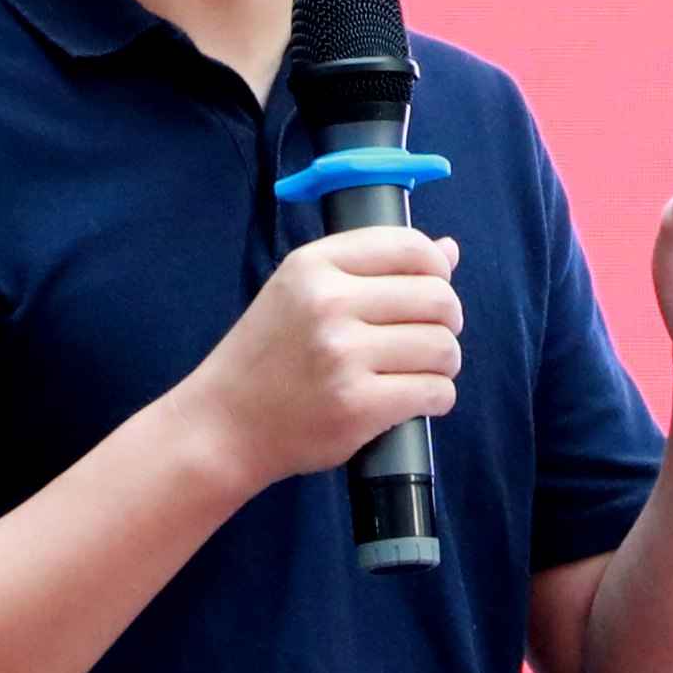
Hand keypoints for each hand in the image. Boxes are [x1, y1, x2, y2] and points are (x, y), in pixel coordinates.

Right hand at [179, 230, 462, 491]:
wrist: (224, 424)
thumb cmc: (268, 356)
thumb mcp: (301, 291)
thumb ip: (371, 267)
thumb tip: (449, 250)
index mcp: (315, 266)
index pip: (410, 247)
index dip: (437, 269)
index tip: (434, 290)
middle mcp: (330, 304)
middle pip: (437, 299)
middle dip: (448, 321)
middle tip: (430, 339)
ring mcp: (344, 356)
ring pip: (442, 348)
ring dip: (444, 363)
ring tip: (422, 371)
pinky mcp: (357, 405)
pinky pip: (434, 392)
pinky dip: (437, 398)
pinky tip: (416, 400)